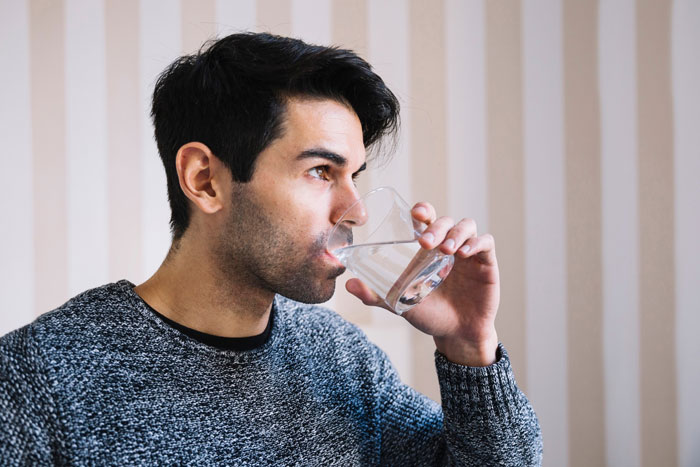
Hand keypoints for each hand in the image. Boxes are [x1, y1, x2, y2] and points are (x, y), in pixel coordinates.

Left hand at [345, 202, 499, 366]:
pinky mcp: (486, 263)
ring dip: (456, 233)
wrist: (456, 334)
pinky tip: (465, 254)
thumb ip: (376, 295)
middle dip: (436, 226)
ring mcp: (468, 252)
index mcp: (427, 248)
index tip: (415, 213)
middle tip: (425, 242)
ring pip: (466, 225)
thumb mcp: (401, 303)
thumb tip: (348, 284)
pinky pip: (485, 242)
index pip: (425, 219)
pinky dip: (476, 243)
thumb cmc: (429, 314)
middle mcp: (448, 245)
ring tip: (447, 251)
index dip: (422, 211)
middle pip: (445, 220)